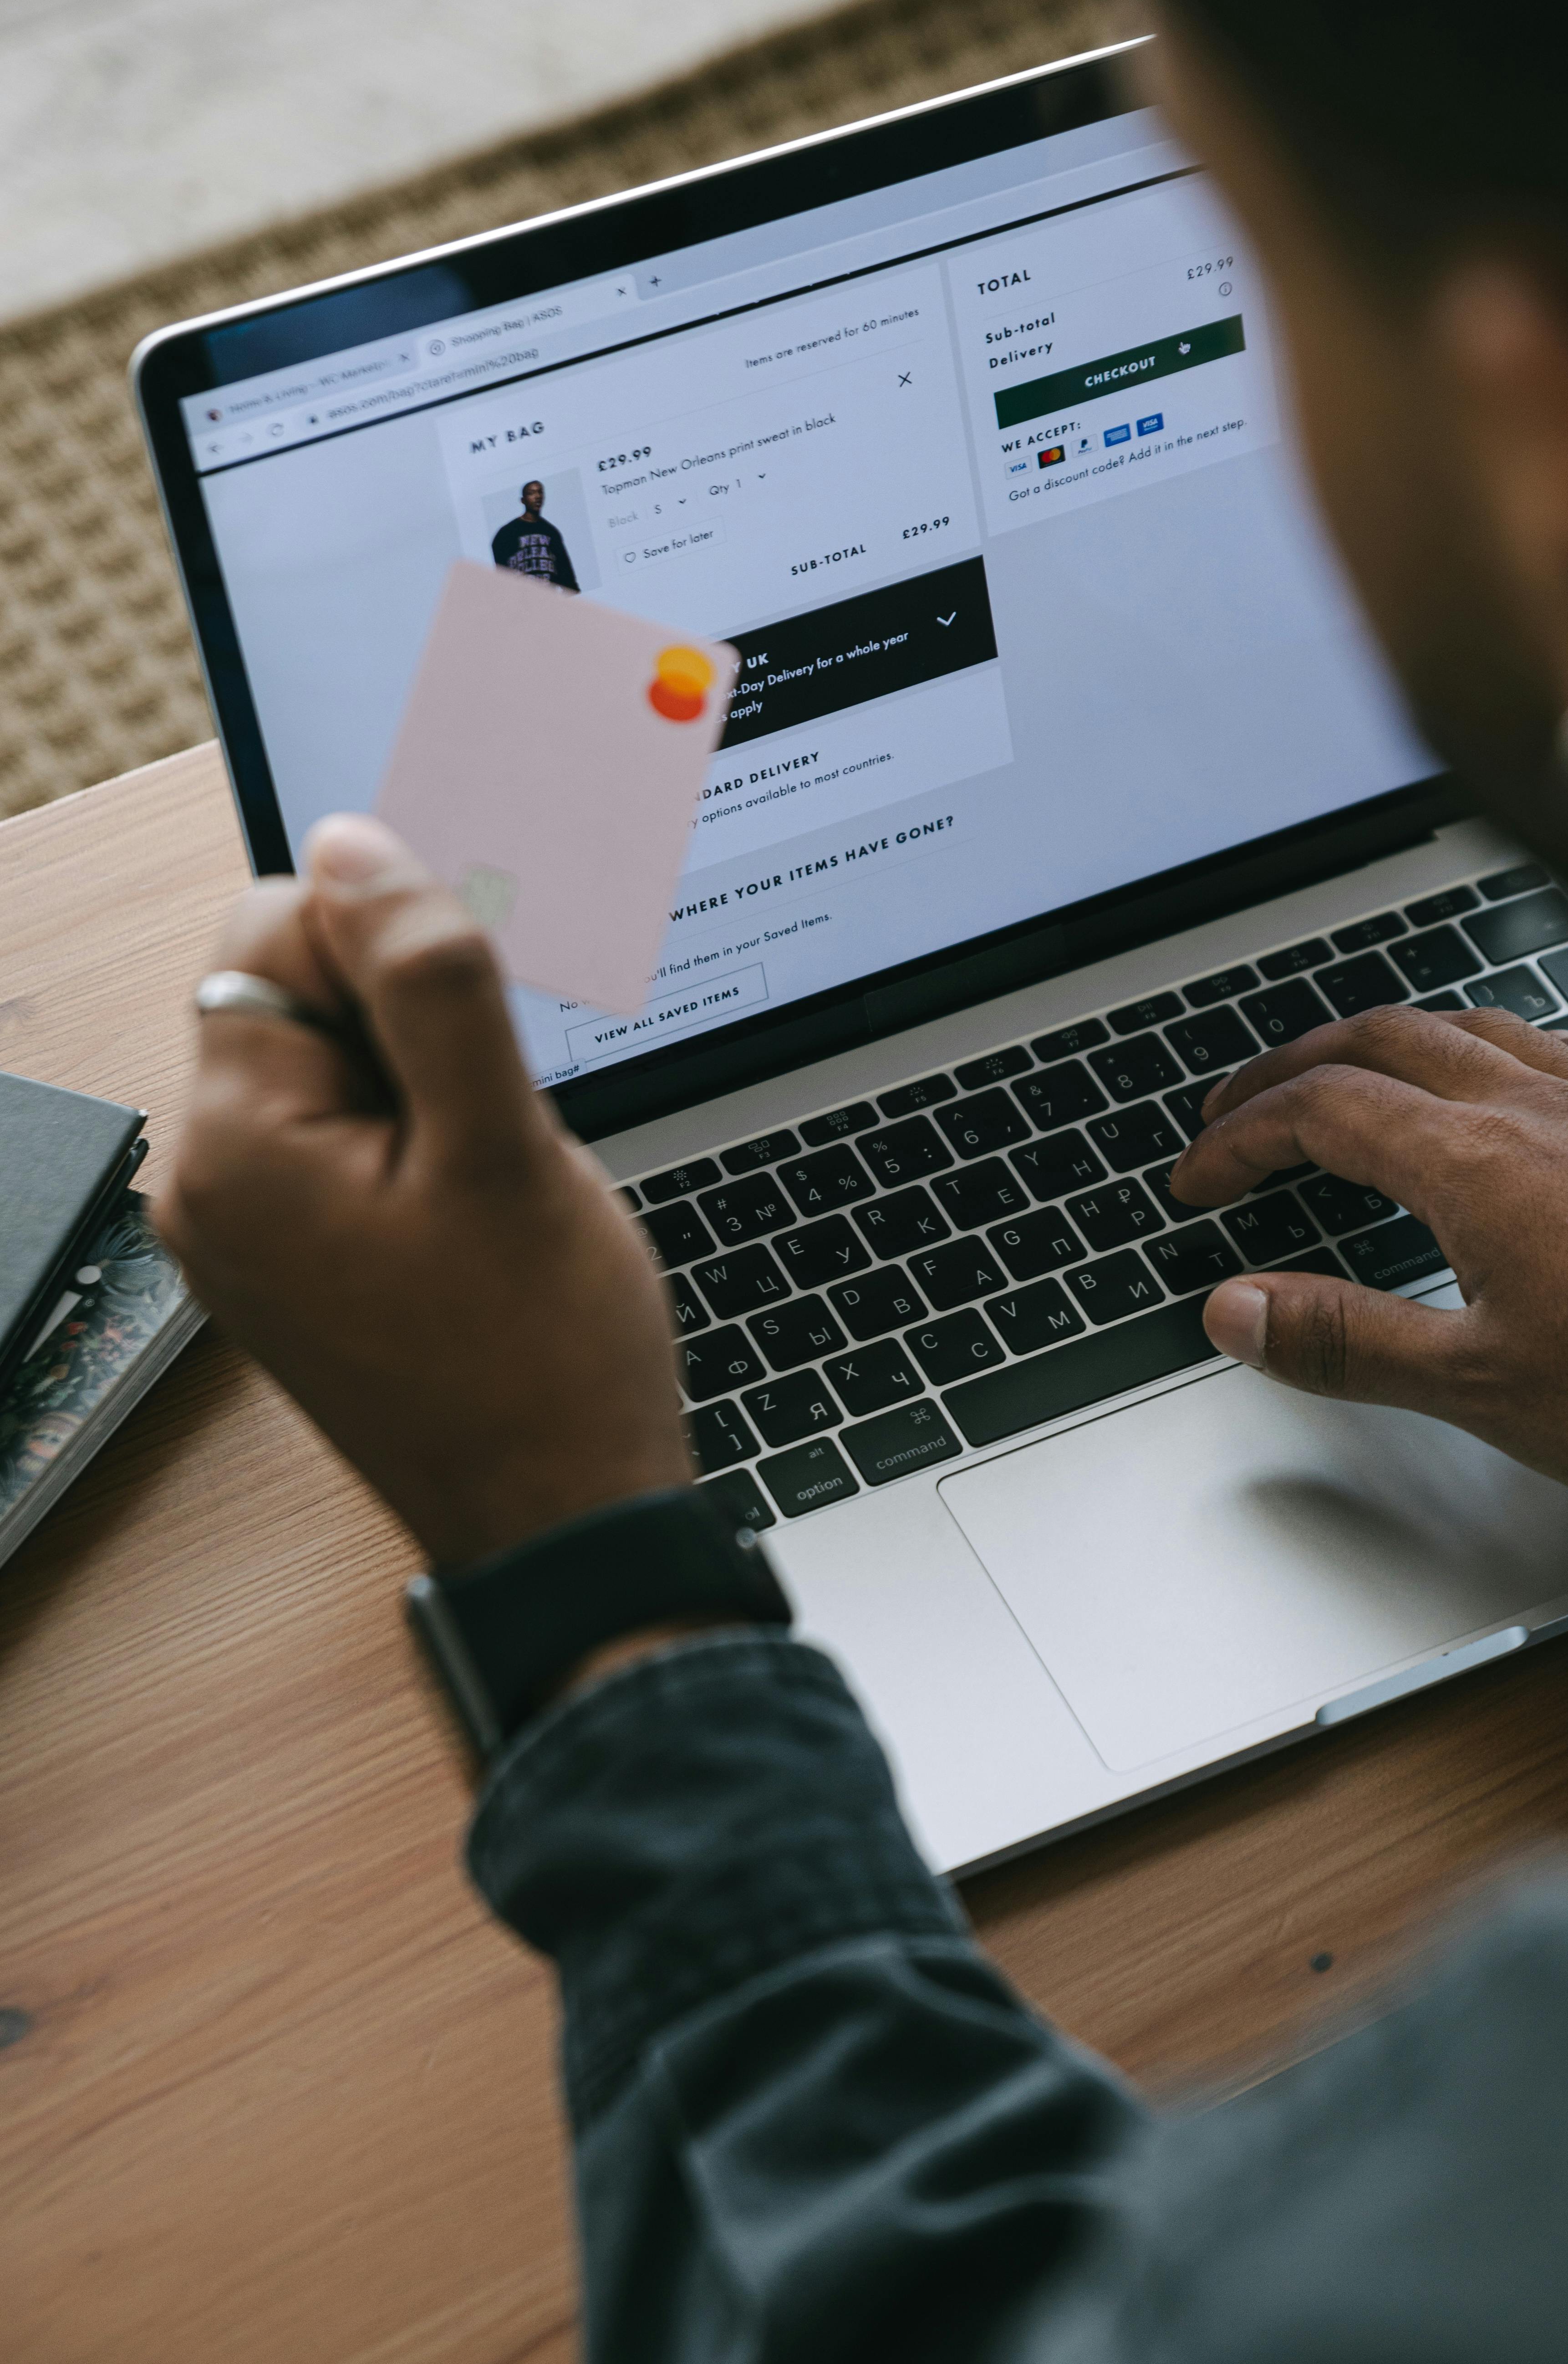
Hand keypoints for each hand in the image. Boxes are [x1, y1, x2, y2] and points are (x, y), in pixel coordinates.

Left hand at [160, 816, 691, 1566]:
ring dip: (432, 1089)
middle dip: (417, 1025)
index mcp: (233, 1147)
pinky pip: (351, 1138)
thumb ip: (426, 975)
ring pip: (342, 1063)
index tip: (481, 1048)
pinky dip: (425, 1147)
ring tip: (489, 1190)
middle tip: (493, 1135)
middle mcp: (210, 1186)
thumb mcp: (502, 1141)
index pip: (280, 927)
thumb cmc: (542, 1357)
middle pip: (303, 992)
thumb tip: (354, 844)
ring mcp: (249, 1231)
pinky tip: (477, 1218)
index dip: (400, 952)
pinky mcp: (297, 1258)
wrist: (562, 1519)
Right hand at [1170, 1007, 1567, 1509]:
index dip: (1242, 1139)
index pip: (1321, 1113)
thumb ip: (1343, 1339)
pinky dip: (1505, 1050)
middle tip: (1242, 1109)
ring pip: (1477, 1028)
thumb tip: (1239, 1311)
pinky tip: (1513, 1078)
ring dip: (1393, 1043)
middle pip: (1384, 1041)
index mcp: (1476, 1163)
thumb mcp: (1476, 1384)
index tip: (1201, 1178)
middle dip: (1294, 1067)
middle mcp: (1540, 1110)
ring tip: (1354, 1075)